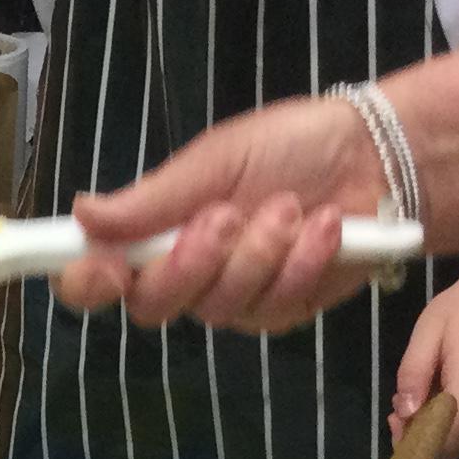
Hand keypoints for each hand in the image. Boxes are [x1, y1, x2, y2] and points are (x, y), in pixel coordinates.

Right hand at [60, 95, 386, 332]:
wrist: (377, 157)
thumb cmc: (290, 146)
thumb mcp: (216, 158)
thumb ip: (152, 197)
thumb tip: (81, 212)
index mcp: (154, 232)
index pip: (96, 275)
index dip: (87, 281)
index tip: (103, 267)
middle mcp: (184, 273)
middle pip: (152, 304)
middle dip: (191, 262)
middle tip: (228, 215)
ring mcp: (233, 299)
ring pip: (217, 307)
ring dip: (259, 253)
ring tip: (291, 206)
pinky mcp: (281, 312)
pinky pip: (275, 306)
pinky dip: (302, 261)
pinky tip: (326, 227)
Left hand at [392, 276, 458, 458]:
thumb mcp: (428, 330)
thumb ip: (414, 372)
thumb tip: (405, 414)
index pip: (455, 428)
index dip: (424, 442)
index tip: (397, 430)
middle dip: (424, 439)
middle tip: (397, 416)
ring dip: (439, 430)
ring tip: (419, 399)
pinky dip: (456, 421)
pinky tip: (443, 397)